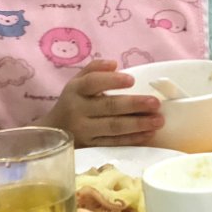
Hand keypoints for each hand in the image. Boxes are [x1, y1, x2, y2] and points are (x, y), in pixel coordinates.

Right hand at [41, 59, 162, 146]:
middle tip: (155, 103)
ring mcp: (84, 130)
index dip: (112, 81)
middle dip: (134, 105)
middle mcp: (78, 110)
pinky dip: (133, 139)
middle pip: (107, 107)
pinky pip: (114, 143)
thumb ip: (94, 69)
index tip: (132, 80)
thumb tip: (114, 64)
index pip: (92, 83)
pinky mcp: (91, 147)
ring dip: (138, 124)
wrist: (54, 131)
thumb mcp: (76, 82)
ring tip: (158, 120)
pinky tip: (148, 134)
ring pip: (114, 127)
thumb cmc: (72, 102)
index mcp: (75, 90)